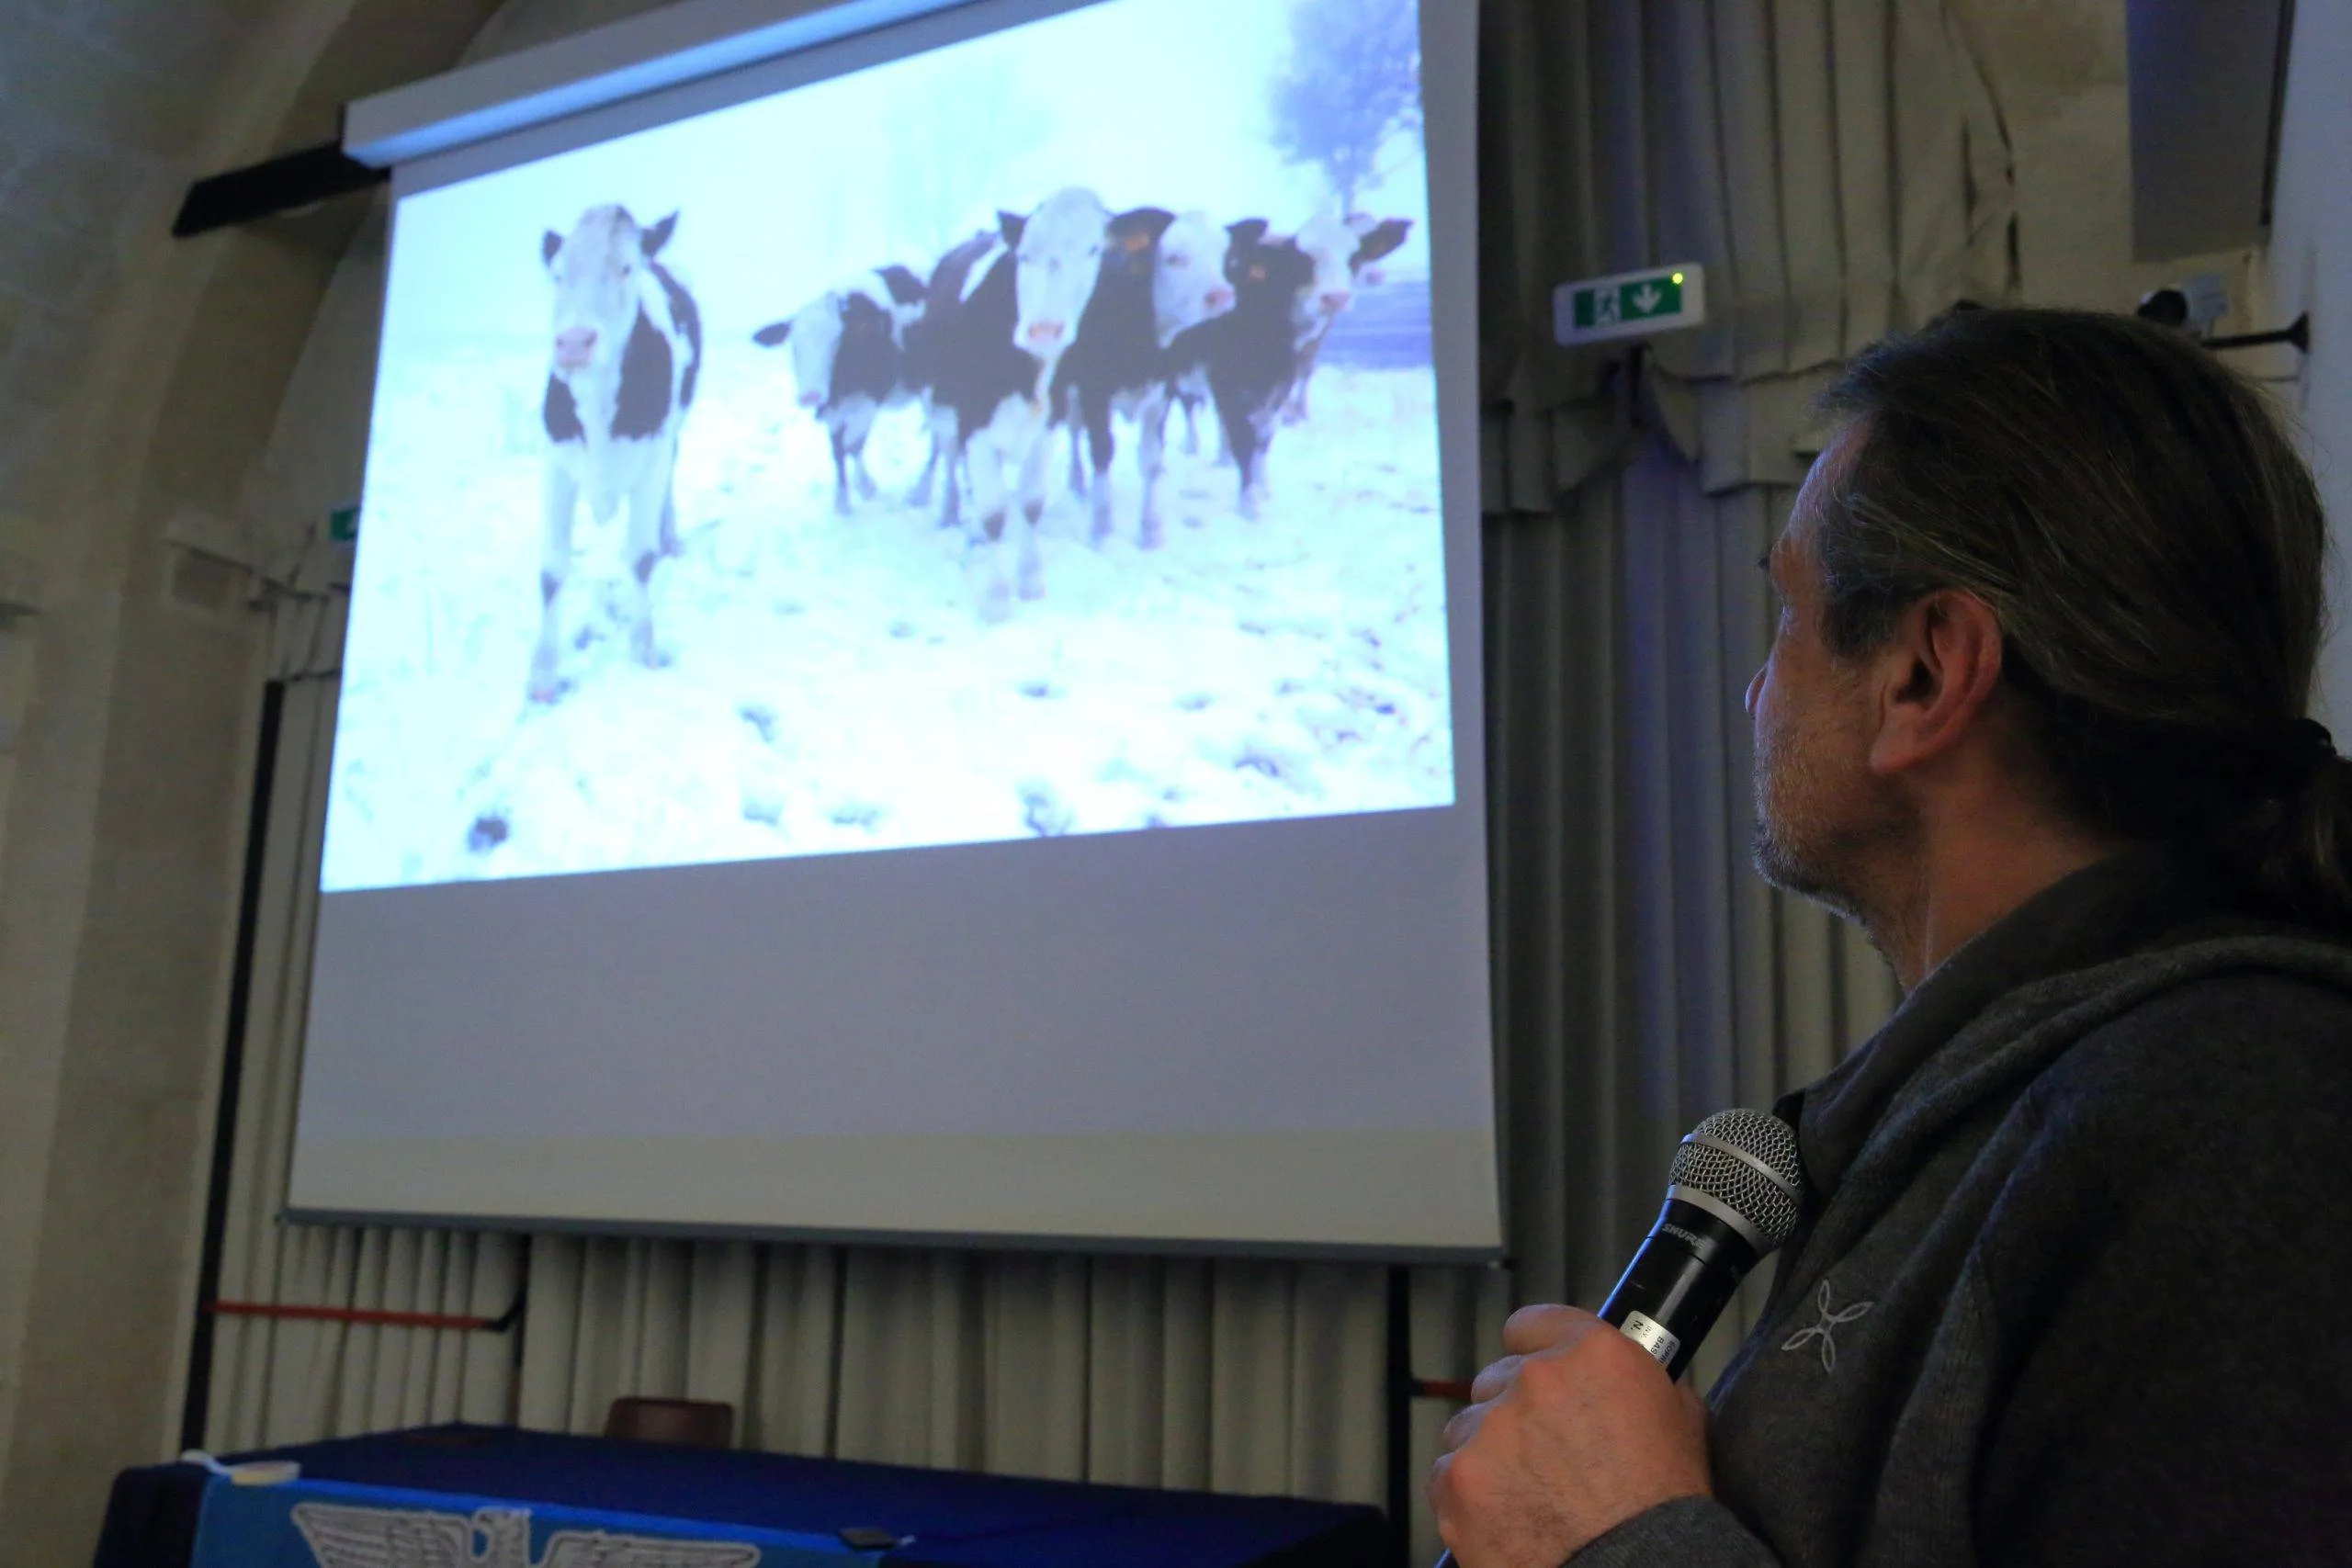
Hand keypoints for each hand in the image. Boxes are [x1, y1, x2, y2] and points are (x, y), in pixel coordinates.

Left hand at [1428, 1305, 1712, 1567]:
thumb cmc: (1663, 1507)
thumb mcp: (1679, 1417)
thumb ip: (1635, 1381)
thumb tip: (1619, 1377)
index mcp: (1590, 1354)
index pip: (1531, 1325)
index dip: (1534, 1351)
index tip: (1536, 1371)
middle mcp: (1535, 1380)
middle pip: (1497, 1380)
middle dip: (1515, 1411)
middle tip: (1545, 1452)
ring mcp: (1490, 1430)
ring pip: (1468, 1427)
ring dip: (1490, 1452)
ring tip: (1530, 1492)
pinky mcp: (1458, 1479)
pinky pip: (1446, 1473)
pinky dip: (1470, 1494)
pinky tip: (1508, 1515)